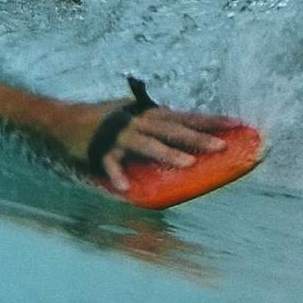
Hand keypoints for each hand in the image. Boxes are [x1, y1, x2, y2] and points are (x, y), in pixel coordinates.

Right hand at [72, 101, 229, 180]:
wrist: (64, 120)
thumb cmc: (106, 120)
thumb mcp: (135, 117)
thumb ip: (159, 126)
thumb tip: (188, 134)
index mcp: (150, 114)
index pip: (186, 116)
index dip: (211, 120)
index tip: (237, 124)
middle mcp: (138, 122)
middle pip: (172, 129)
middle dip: (198, 138)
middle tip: (222, 147)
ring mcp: (118, 135)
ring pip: (147, 144)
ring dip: (168, 153)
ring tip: (189, 164)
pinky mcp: (99, 151)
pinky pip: (110, 164)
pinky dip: (117, 175)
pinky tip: (125, 188)